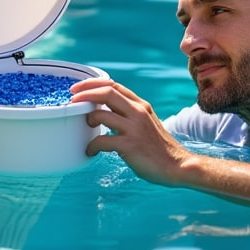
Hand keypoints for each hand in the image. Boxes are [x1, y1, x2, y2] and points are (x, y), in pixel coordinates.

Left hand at [71, 78, 192, 186]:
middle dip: (85, 94)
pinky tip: (90, 151)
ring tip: (87, 128)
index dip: (93, 84)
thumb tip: (104, 111)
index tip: (77, 89)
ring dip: (89, 120)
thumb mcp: (146, 123)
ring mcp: (134, 128)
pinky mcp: (130, 145)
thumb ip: (129, 114)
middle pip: (106, 93)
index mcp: (141, 105)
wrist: (177, 165)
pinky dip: (92, 145)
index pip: (114, 85)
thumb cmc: (158, 147)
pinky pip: (102, 141)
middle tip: (72, 101)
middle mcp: (138, 112)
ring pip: (101, 115)